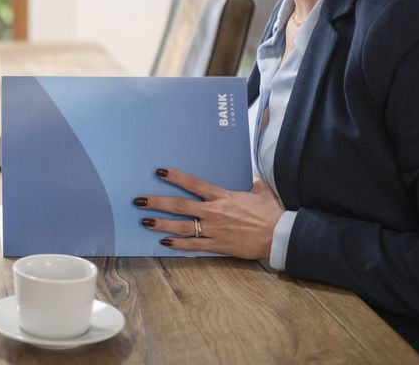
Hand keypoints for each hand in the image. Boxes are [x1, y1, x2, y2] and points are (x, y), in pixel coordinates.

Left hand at [135, 169, 283, 259]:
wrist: (279, 235)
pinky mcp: (218, 245)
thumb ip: (253, 185)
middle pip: (179, 205)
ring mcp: (214, 230)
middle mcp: (213, 212)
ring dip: (161, 224)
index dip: (175, 177)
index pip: (193, 183)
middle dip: (157, 202)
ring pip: (181, 226)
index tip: (159, 172)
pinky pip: (194, 245)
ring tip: (145, 222)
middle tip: (139, 200)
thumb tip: (253, 179)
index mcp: (222, 196)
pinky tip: (164, 243)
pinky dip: (178, 244)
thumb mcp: (262, 192)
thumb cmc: (271, 213)